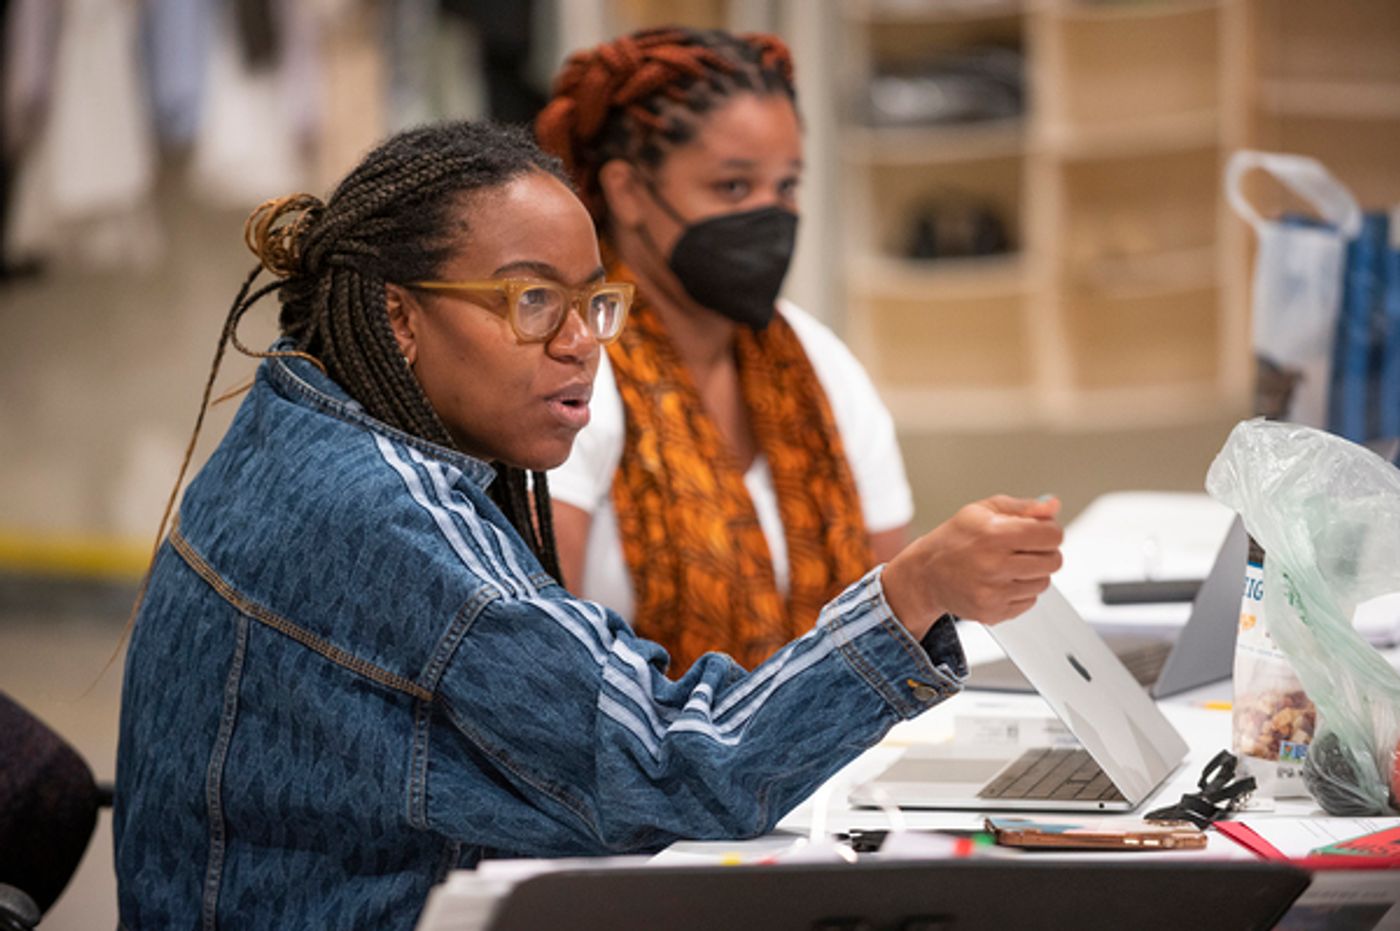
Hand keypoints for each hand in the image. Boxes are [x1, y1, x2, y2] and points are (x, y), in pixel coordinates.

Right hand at [882, 495, 1063, 637]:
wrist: (926, 574)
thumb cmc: (955, 539)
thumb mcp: (984, 510)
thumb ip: (1023, 507)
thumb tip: (1053, 506)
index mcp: (994, 534)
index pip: (1052, 535)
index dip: (1049, 531)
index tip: (1039, 532)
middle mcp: (994, 565)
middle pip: (1054, 562)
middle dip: (1045, 553)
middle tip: (1024, 549)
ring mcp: (993, 592)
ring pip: (1043, 584)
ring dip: (1033, 574)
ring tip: (1009, 566)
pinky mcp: (992, 612)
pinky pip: (1029, 602)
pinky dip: (1020, 592)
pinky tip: (1001, 582)